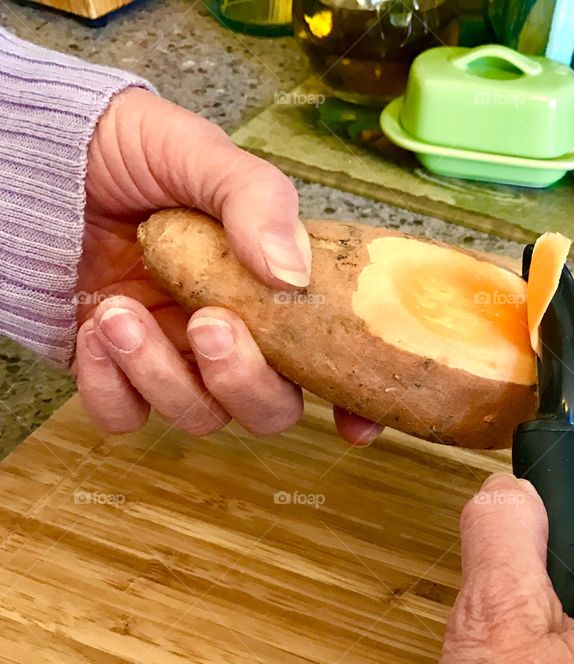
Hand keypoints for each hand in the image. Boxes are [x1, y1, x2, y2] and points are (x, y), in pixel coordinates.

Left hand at [76, 87, 380, 443]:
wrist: (35, 154)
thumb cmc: (126, 149)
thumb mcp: (200, 155)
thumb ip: (256, 200)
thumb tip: (290, 274)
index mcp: (269, 289)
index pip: (325, 356)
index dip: (350, 399)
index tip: (357, 423)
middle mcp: (232, 334)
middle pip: (268, 408)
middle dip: (244, 382)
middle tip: (209, 323)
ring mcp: (174, 358)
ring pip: (198, 418)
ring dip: (162, 374)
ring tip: (120, 310)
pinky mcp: (114, 374)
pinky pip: (124, 418)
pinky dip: (109, 386)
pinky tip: (96, 326)